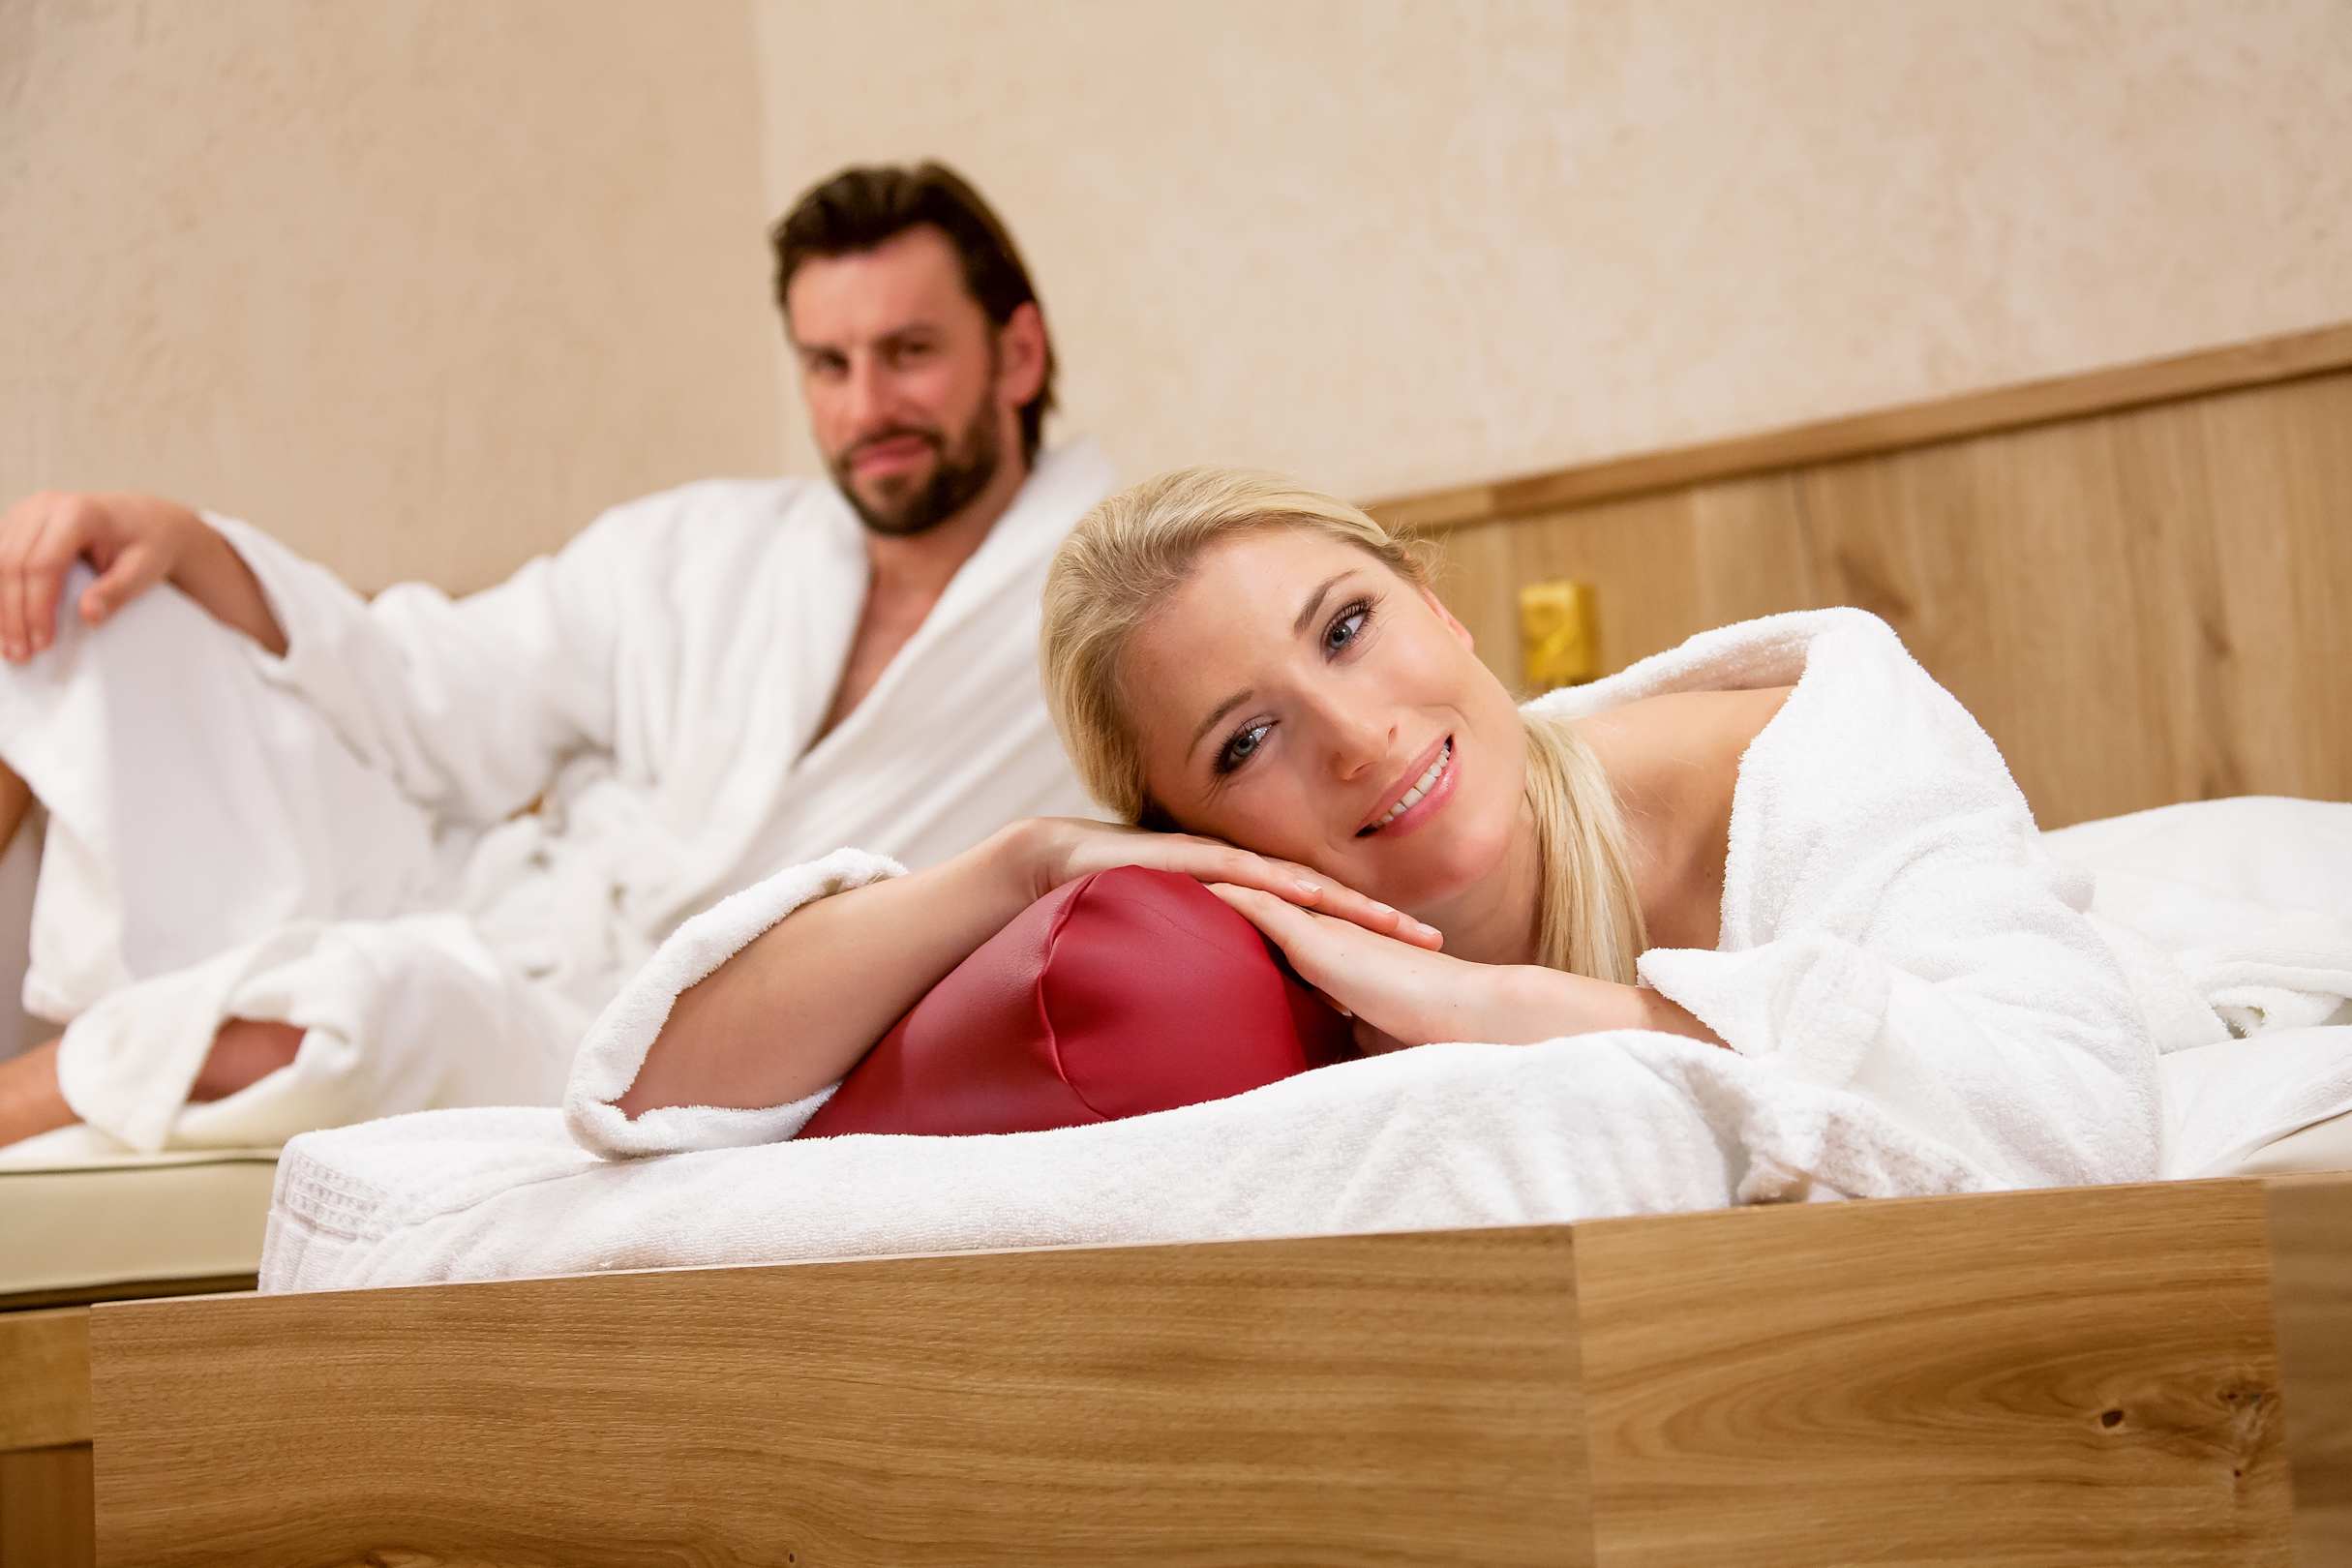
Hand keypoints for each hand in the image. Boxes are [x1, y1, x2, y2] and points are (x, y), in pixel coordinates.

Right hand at [0, 490, 204, 660]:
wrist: (145, 519)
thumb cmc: (148, 543)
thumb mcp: (146, 569)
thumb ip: (117, 591)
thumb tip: (89, 615)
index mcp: (78, 513)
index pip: (43, 565)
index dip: (37, 607)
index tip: (42, 643)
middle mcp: (45, 506)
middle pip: (11, 564)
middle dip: (13, 614)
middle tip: (20, 653)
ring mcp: (27, 511)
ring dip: (0, 606)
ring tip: (9, 644)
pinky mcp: (17, 522)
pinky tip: (3, 620)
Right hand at [1004, 816, 1443, 951]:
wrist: (1066, 862)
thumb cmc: (1129, 909)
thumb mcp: (1192, 948)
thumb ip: (1228, 972)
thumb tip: (1262, 1021)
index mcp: (1258, 905)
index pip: (1331, 922)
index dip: (1379, 939)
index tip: (1428, 958)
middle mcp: (1254, 882)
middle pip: (1334, 903)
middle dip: (1386, 923)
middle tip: (1436, 942)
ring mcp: (1228, 867)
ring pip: (1302, 886)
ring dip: (1351, 904)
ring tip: (1396, 923)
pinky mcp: (1195, 858)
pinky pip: (1246, 873)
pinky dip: (1283, 885)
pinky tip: (1314, 894)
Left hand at [1206, 884, 1722, 1050]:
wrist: (1465, 1018)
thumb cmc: (1425, 1039)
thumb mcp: (1361, 1045)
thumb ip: (1333, 1048)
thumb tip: (1305, 1088)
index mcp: (1330, 957)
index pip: (1271, 933)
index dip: (1233, 923)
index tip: (1191, 919)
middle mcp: (1321, 935)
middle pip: (1253, 906)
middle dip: (1209, 895)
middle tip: (1163, 884)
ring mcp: (1320, 931)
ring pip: (1251, 896)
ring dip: (1207, 886)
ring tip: (1160, 874)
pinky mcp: (1318, 937)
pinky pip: (1259, 906)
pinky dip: (1223, 895)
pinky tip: (1188, 884)